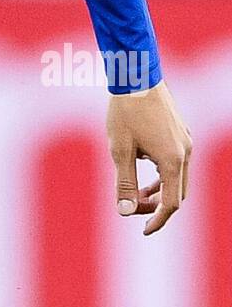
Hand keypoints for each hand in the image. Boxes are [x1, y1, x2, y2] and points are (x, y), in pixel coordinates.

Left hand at [106, 79, 191, 235]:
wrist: (137, 75)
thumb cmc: (126, 111)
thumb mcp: (120, 149)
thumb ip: (124, 182)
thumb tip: (125, 211)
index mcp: (173, 160)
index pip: (171, 204)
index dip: (157, 220)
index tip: (144, 231)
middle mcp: (186, 152)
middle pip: (178, 193)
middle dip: (158, 205)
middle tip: (134, 206)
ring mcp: (186, 141)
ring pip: (178, 177)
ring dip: (160, 189)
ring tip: (137, 190)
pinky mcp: (182, 132)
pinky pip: (177, 161)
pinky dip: (163, 172)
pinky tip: (143, 163)